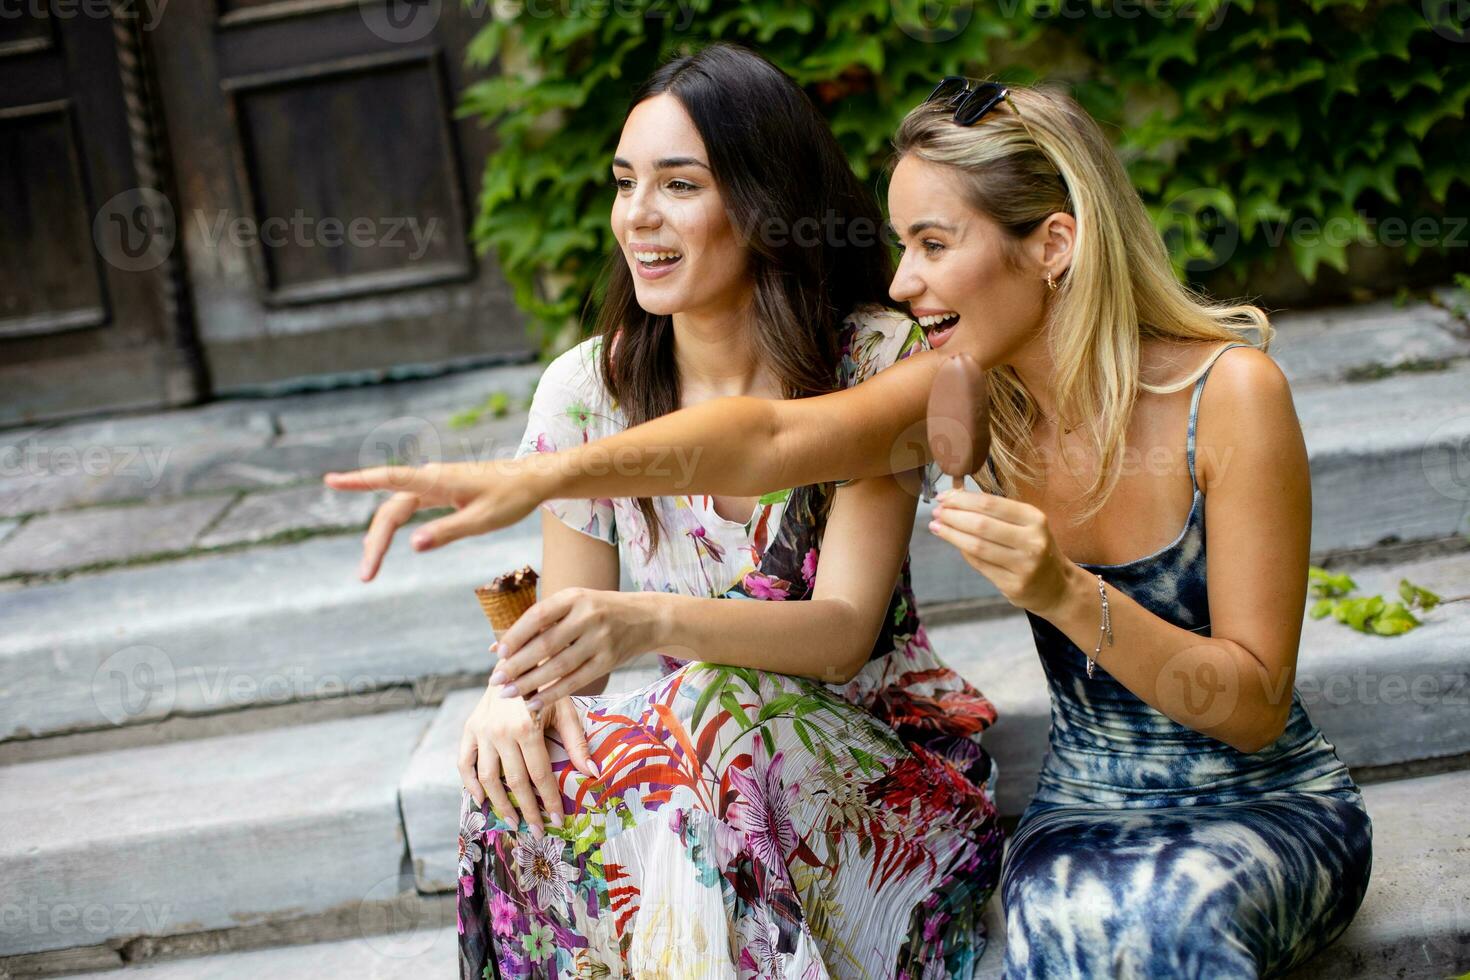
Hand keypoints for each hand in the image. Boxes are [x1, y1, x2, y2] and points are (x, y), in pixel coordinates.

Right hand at [321, 459, 546, 580]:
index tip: (330, 480)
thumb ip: (447, 532)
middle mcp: (431, 479)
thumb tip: (412, 545)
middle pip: (390, 509)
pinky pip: (409, 507)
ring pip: (398, 510)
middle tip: (365, 575)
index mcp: (438, 481)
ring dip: (382, 536)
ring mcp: (435, 484)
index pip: (390, 479)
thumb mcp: (482, 521)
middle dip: (375, 541)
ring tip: (370, 568)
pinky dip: (395, 525)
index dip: (358, 481)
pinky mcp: (441, 490)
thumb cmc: (512, 498)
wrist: (534, 479)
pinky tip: (385, 541)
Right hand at [457, 684, 597, 837]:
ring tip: (512, 821)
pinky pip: (464, 763)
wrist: (517, 661)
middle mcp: (500, 732)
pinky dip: (470, 784)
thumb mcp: (566, 709)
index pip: (539, 775)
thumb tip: (592, 773)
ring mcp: (481, 731)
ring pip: (488, 779)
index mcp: (527, 727)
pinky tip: (482, 800)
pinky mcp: (469, 729)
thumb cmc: (547, 686)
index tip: (556, 820)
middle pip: (515, 782)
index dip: (548, 800)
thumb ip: (576, 743)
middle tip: (536, 830)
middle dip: (527, 810)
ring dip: (500, 804)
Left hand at [490, 588, 662, 704]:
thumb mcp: (572, 605)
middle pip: (545, 644)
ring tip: (508, 693)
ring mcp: (600, 640)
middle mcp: (588, 616)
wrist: (646, 618)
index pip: (537, 616)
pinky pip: (575, 681)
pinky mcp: (608, 661)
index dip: (515, 636)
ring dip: (530, 683)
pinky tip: (533, 702)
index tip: (499, 654)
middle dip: (517, 665)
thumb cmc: (598, 612)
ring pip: (559, 666)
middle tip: (495, 680)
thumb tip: (496, 649)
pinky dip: (552, 694)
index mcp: (574, 597)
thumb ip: (537, 624)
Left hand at [927, 488, 1083, 617]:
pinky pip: (980, 565)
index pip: (990, 504)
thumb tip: (955, 496)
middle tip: (936, 512)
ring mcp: (1024, 566)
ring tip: (936, 526)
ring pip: (977, 546)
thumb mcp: (1026, 524)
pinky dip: (963, 552)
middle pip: (981, 525)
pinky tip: (954, 543)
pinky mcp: (1014, 585)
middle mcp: (1032, 541)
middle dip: (953, 516)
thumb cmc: (1034, 547)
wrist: (1057, 586)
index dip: (962, 499)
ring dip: (951, 535)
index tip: (943, 497)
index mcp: (1034, 519)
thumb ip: (995, 511)